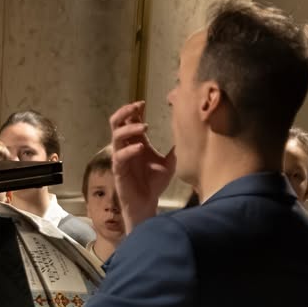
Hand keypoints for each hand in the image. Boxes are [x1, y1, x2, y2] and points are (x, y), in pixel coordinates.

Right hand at [110, 101, 175, 231]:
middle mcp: (126, 147)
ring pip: (116, 136)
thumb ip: (176, 149)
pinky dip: (129, 150)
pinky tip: (141, 148)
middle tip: (137, 107)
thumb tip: (191, 136)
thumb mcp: (170, 162)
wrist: (148, 203)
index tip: (143, 102)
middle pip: (116, 122)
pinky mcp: (119, 170)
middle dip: (125, 112)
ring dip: (129, 129)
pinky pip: (119, 157)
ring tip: (144, 127)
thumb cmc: (155, 183)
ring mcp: (121, 158)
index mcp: (136, 142)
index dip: (133, 109)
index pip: (129, 120)